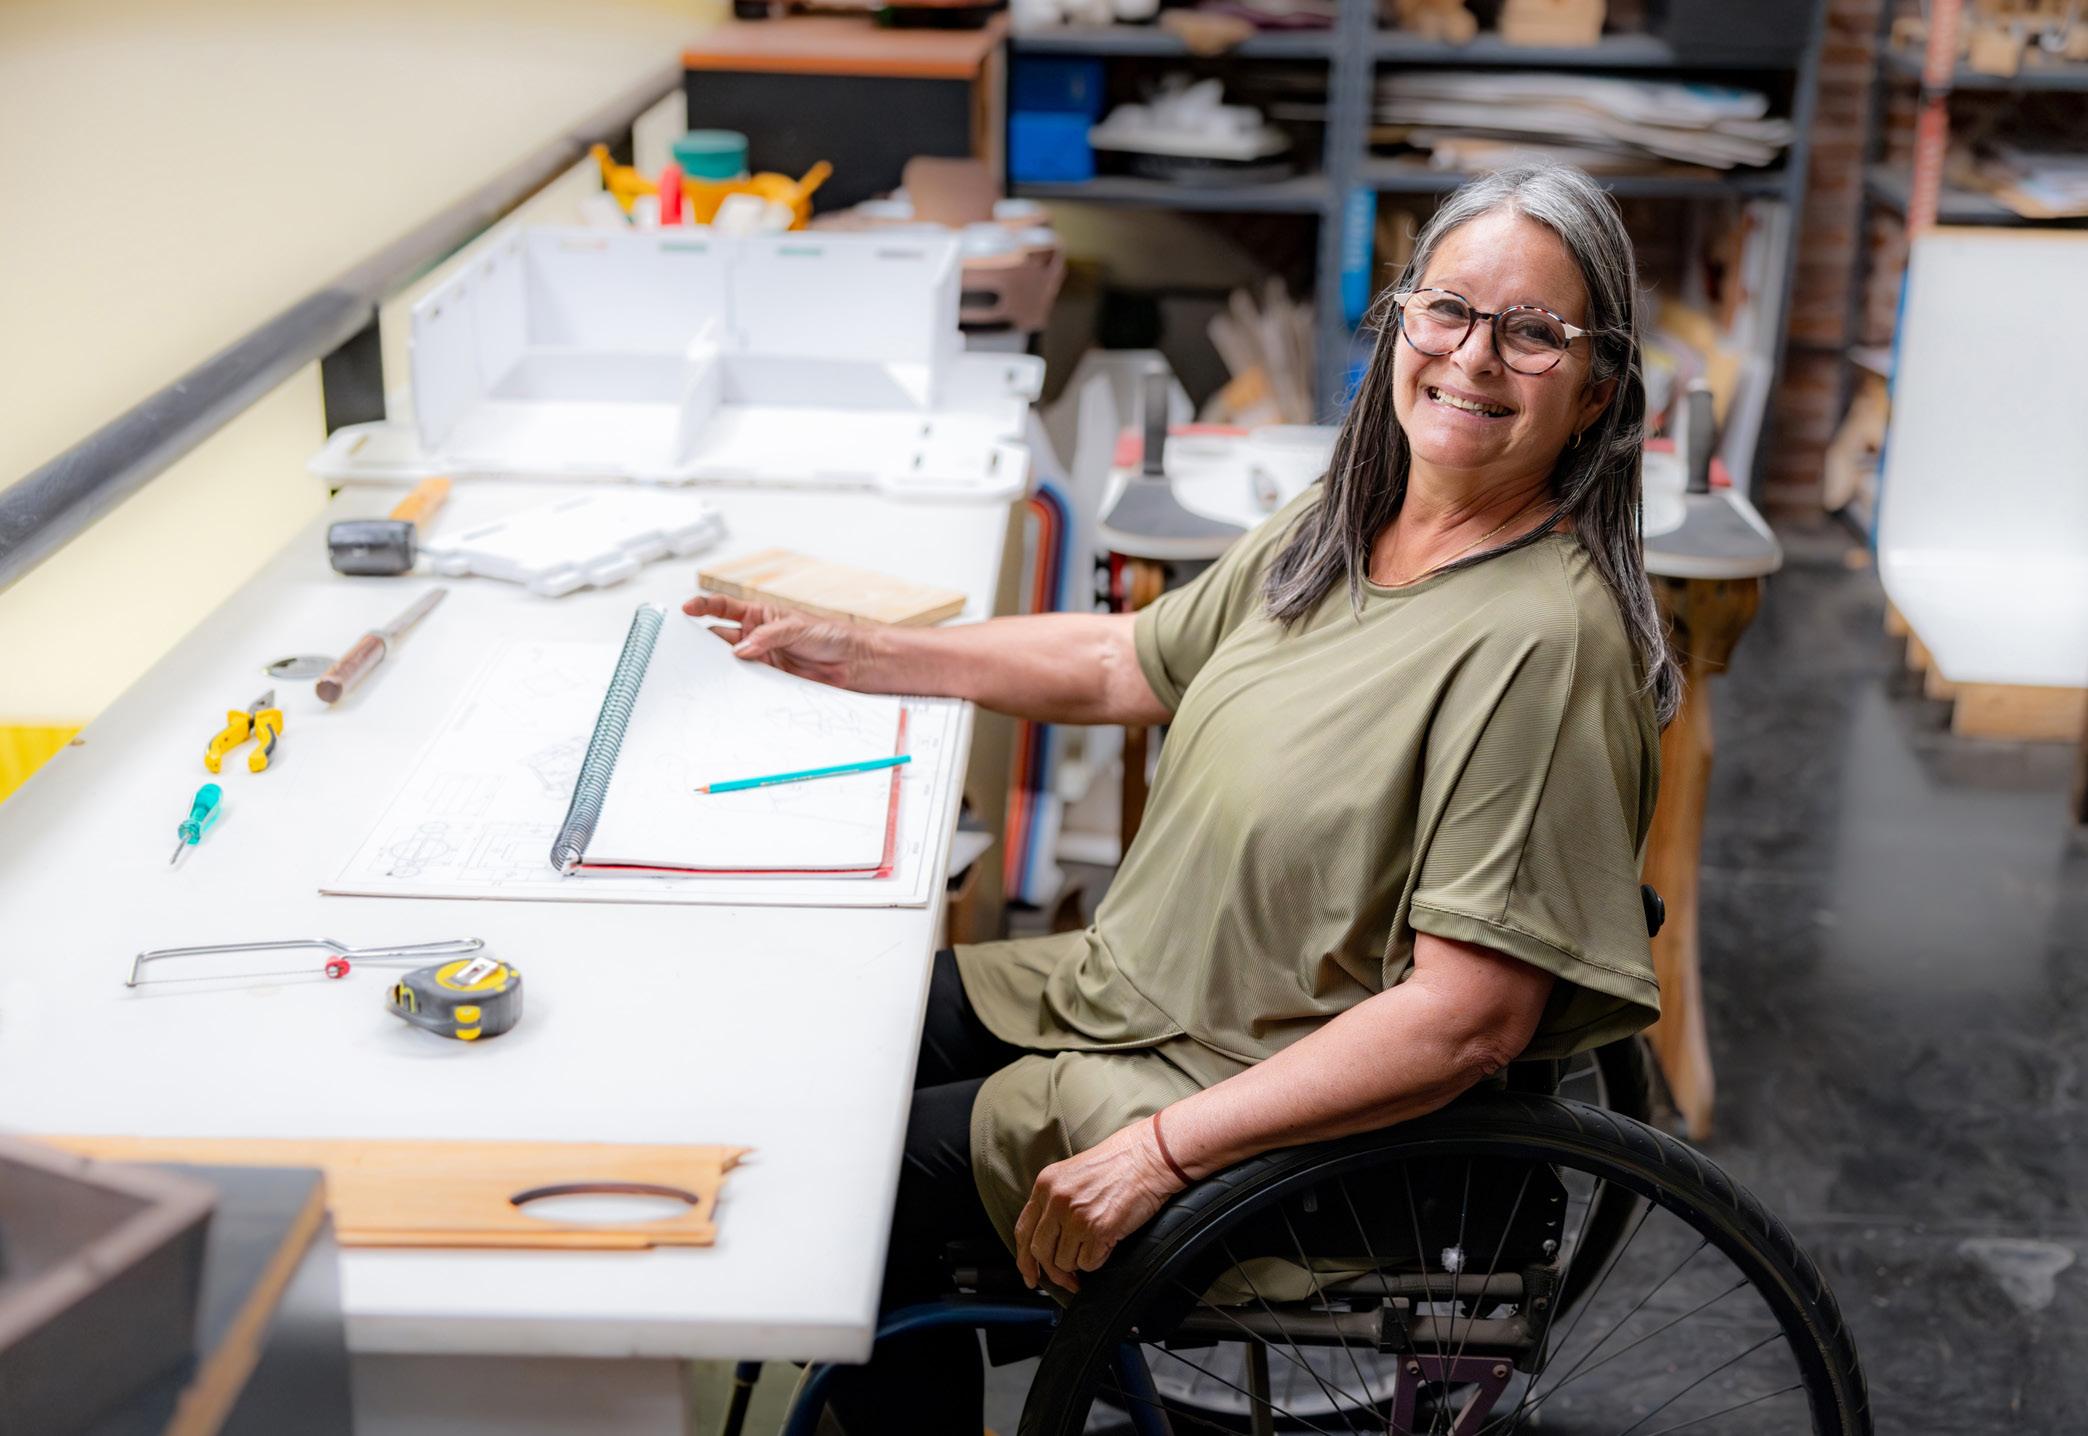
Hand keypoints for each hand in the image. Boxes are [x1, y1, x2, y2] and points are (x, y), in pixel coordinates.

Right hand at [681, 593, 878, 687]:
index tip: (687, 609)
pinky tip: (729, 688)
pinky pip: (746, 682)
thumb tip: (740, 649)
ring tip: (704, 671)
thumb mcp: (796, 628)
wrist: (854, 662)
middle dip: (703, 642)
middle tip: (689, 649)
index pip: (723, 607)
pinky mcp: (769, 679)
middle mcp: (756, 636)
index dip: (703, 607)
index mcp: (759, 615)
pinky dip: (737, 685)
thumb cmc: (830, 635)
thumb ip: (767, 637)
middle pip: (719, 637)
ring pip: (729, 662)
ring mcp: (761, 659)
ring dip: (718, 666)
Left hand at [1013, 1115, 1186, 1293]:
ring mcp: (1076, 1216)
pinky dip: (1098, 1260)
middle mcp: (1056, 1200)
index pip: (1023, 1230)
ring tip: (1096, 1245)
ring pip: (1065, 1261)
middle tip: (1067, 1280)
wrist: (1147, 1157)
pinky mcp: (1099, 1230)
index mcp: (1045, 1185)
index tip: (1030, 1276)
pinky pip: (1088, 1263)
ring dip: (1080, 1262)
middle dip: (1054, 1271)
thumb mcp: (1072, 1175)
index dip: (1024, 1259)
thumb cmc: (1117, 1165)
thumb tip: (1046, 1240)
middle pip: (1041, 1252)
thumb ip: (1053, 1202)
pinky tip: (1107, 1244)